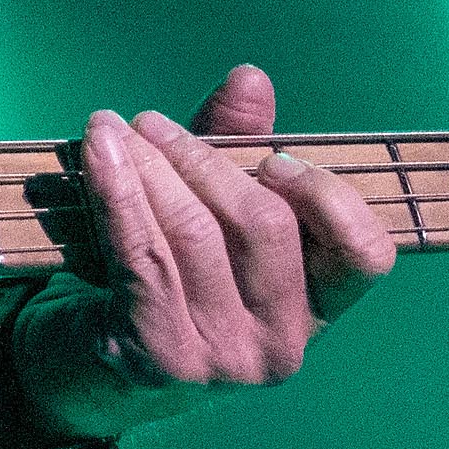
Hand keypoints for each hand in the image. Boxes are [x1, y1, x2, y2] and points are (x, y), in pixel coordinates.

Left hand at [11, 64, 394, 438]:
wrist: (83, 370)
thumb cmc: (160, 280)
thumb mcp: (205, 214)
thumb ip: (235, 149)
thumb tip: (250, 77)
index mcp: (314, 310)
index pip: (365, 255)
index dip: (327, 197)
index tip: (272, 158)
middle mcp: (280, 345)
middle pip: (265, 226)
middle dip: (204, 159)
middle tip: (151, 123)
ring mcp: (221, 360)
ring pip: (195, 234)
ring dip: (150, 166)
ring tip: (113, 128)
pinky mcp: (158, 357)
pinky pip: (140, 253)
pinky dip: (115, 191)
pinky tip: (97, 153)